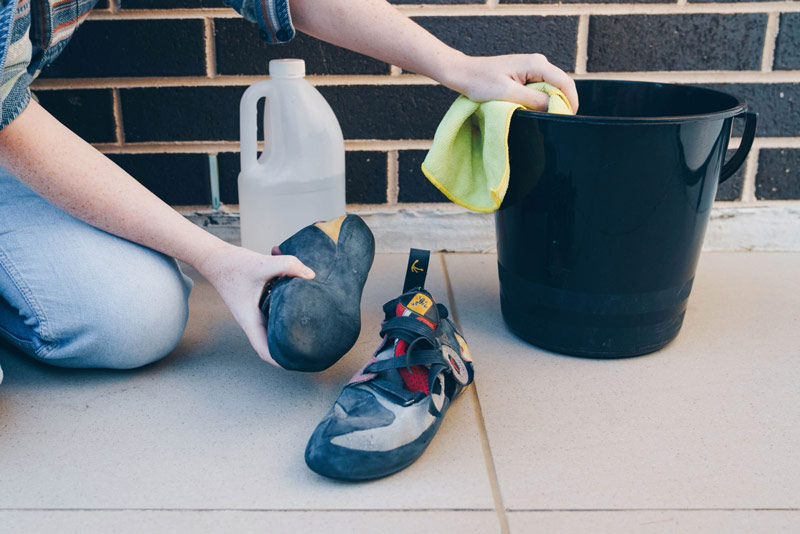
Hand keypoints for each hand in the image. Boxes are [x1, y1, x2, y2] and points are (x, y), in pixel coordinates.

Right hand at [197, 243, 314, 366]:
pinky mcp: (257, 302)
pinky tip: (300, 306)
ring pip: (273, 328)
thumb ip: (288, 266)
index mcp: (250, 320)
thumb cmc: (232, 264)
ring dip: (288, 331)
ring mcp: (254, 312)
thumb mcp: (262, 264)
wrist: (214, 257)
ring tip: (310, 332)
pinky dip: (285, 313)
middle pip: (272, 343)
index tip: (298, 363)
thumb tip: (311, 276)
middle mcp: (252, 319)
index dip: (280, 361)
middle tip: (311, 350)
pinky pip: (273, 313)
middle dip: (289, 349)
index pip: (264, 350)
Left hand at [444, 54, 578, 112]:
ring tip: (543, 119)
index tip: (568, 119)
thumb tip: (554, 108)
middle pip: (561, 85)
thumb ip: (533, 100)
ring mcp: (532, 68)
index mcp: (536, 64)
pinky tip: (533, 111)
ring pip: (551, 89)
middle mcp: (538, 63)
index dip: (570, 102)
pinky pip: (540, 89)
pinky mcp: (525, 75)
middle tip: (555, 123)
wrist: (464, 73)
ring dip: (549, 103)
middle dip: (561, 104)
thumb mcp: (507, 94)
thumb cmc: (480, 81)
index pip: (565, 83)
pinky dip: (539, 101)